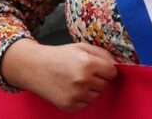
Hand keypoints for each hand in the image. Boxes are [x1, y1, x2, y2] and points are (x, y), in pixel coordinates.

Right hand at [0, 39, 117, 111]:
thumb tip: (116, 64)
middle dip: (99, 78)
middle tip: (85, 72)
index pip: (112, 73)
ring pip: (96, 95)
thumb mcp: (82, 47)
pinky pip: (86, 104)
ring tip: (77, 80)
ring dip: (91, 89)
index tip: (100, 68)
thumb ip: (102, 54)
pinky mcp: (68, 105)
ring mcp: (75, 95)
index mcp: (88, 64)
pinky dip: (82, 98)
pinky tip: (72, 88)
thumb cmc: (60, 56)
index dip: (107, 70)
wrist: (35, 67)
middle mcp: (83, 80)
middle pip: (105, 85)